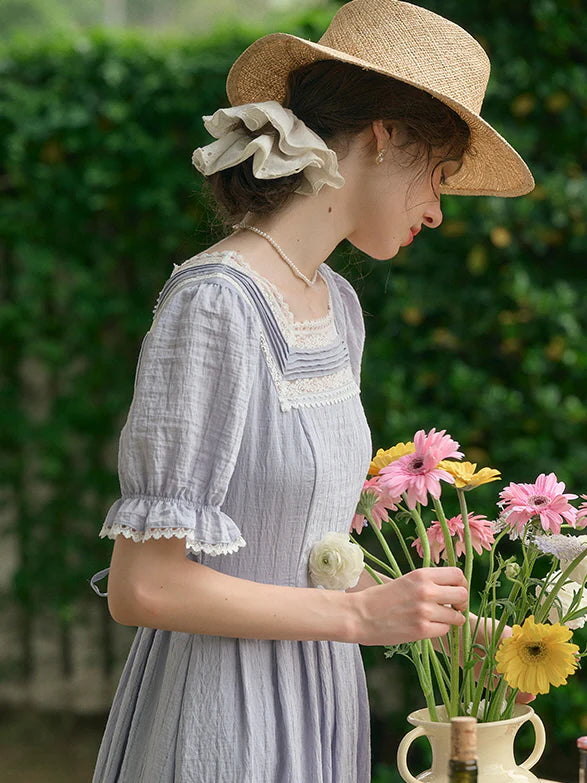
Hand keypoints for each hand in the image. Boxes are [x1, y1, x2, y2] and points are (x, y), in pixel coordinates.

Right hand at [352, 567, 467, 645]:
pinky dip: (440, 630)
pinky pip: (444, 630)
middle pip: (462, 594)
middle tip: (453, 608)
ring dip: (451, 620)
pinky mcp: (421, 630)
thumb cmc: (381, 598)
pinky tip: (428, 627)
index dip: (461, 584)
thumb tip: (451, 588)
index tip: (455, 592)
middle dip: (461, 603)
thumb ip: (427, 583)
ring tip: (438, 620)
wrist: (359, 615)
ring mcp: (424, 611)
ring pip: (456, 616)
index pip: (457, 574)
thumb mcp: (406, 581)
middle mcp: (426, 590)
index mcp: (421, 574)